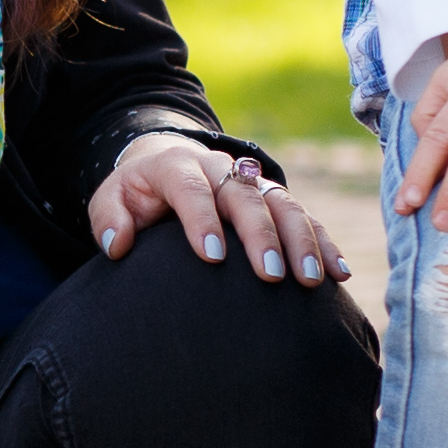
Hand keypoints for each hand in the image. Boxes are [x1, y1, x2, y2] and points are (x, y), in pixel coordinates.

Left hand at [89, 130, 348, 282]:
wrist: (170, 166)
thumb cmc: (138, 195)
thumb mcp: (112, 198)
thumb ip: (109, 217)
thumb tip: (118, 243)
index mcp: (177, 166)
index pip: (191, 188)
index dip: (202, 219)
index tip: (212, 257)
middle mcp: (221, 169)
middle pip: (245, 195)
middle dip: (260, 234)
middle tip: (269, 275)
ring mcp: (253, 183)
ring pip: (283, 204)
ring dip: (300, 241)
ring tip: (309, 280)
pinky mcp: (276, 200)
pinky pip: (306, 217)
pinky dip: (324, 243)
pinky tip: (339, 273)